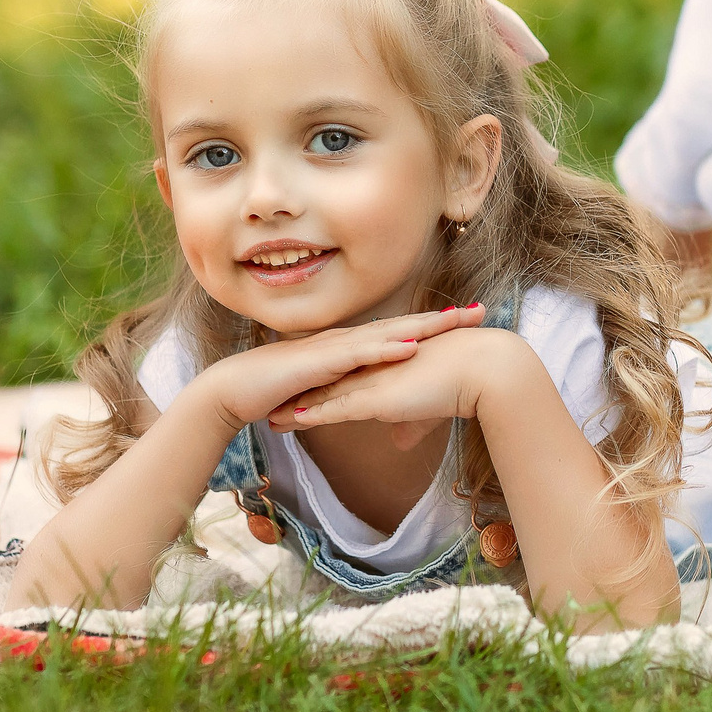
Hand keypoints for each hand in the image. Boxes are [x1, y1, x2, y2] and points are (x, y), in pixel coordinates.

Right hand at [198, 304, 487, 434]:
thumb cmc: (273, 393)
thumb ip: (347, 393)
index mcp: (349, 349)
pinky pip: (359, 354)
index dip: (434, 329)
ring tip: (457, 320)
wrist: (232, 393)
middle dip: (441, 319)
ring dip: (422, 327)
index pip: (399, 335)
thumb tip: (372, 400)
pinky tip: (411, 346)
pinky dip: (387, 349)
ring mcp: (333, 348)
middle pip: (402, 326)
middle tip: (480, 311)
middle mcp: (345, 341)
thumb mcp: (323, 396)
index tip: (467, 324)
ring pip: (386, 334)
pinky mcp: (319, 362)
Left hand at [269, 326, 526, 450]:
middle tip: (273, 405)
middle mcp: (374, 372)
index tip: (300, 401)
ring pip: (326, 399)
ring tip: (271, 419)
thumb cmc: (464, 384)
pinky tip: (293, 421)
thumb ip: (410, 425)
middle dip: (298, 398)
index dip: (322, 391)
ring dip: (297, 411)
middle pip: (328, 387)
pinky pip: (338, 408)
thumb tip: (398, 443)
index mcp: (386, 370)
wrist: (480, 369)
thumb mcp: (430, 411)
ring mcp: (374, 382)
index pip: (347, 382)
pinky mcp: (378, 396)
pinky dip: (314, 415)